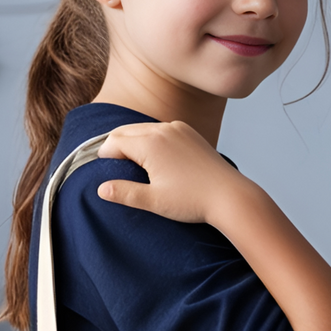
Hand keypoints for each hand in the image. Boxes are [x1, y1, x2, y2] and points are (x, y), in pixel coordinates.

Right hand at [96, 121, 254, 226]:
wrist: (229, 196)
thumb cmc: (192, 200)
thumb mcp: (154, 201)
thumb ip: (124, 193)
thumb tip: (101, 189)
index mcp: (150, 143)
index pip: (115, 141)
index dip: (104, 155)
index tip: (101, 168)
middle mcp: (163, 129)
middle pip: (127, 131)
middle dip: (115, 145)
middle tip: (109, 163)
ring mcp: (178, 128)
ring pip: (144, 129)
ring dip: (132, 140)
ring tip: (128, 160)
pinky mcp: (189, 133)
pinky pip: (161, 130)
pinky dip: (150, 139)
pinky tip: (152, 156)